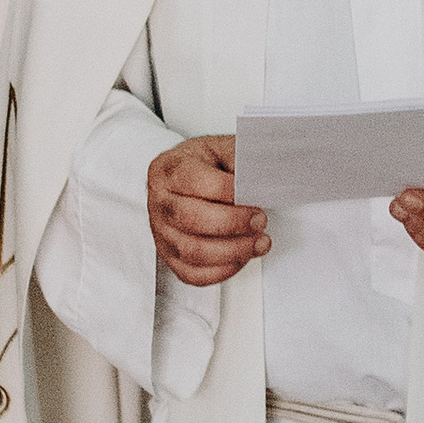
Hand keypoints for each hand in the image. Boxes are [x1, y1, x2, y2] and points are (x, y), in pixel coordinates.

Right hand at [149, 135, 268, 286]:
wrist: (184, 177)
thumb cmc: (204, 164)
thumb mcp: (222, 149)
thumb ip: (240, 162)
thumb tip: (263, 181)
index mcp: (169, 169)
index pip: (195, 182)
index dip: (228, 192)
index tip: (254, 195)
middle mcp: (160, 201)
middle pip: (192, 220)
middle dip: (233, 224)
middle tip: (259, 221)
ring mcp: (161, 231)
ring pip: (193, 251)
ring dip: (233, 251)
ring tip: (258, 243)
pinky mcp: (169, 256)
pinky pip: (192, 274)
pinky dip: (221, 270)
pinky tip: (240, 257)